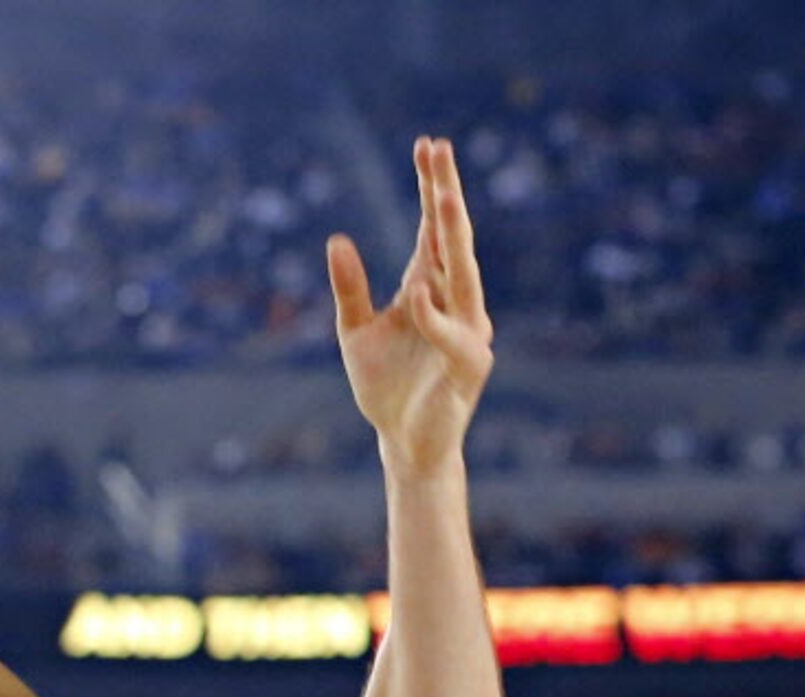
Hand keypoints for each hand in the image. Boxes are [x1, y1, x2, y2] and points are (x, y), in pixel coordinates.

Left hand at [326, 137, 493, 475]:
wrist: (403, 443)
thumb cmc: (385, 387)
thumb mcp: (355, 332)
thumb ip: (350, 288)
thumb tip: (337, 238)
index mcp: (430, 288)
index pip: (433, 229)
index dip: (431, 188)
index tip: (427, 145)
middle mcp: (455, 303)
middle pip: (452, 238)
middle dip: (445, 193)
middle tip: (438, 149)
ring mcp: (467, 332)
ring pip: (462, 275)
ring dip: (452, 236)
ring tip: (442, 197)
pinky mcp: (467, 366)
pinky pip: (450, 335)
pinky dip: (433, 316)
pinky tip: (416, 291)